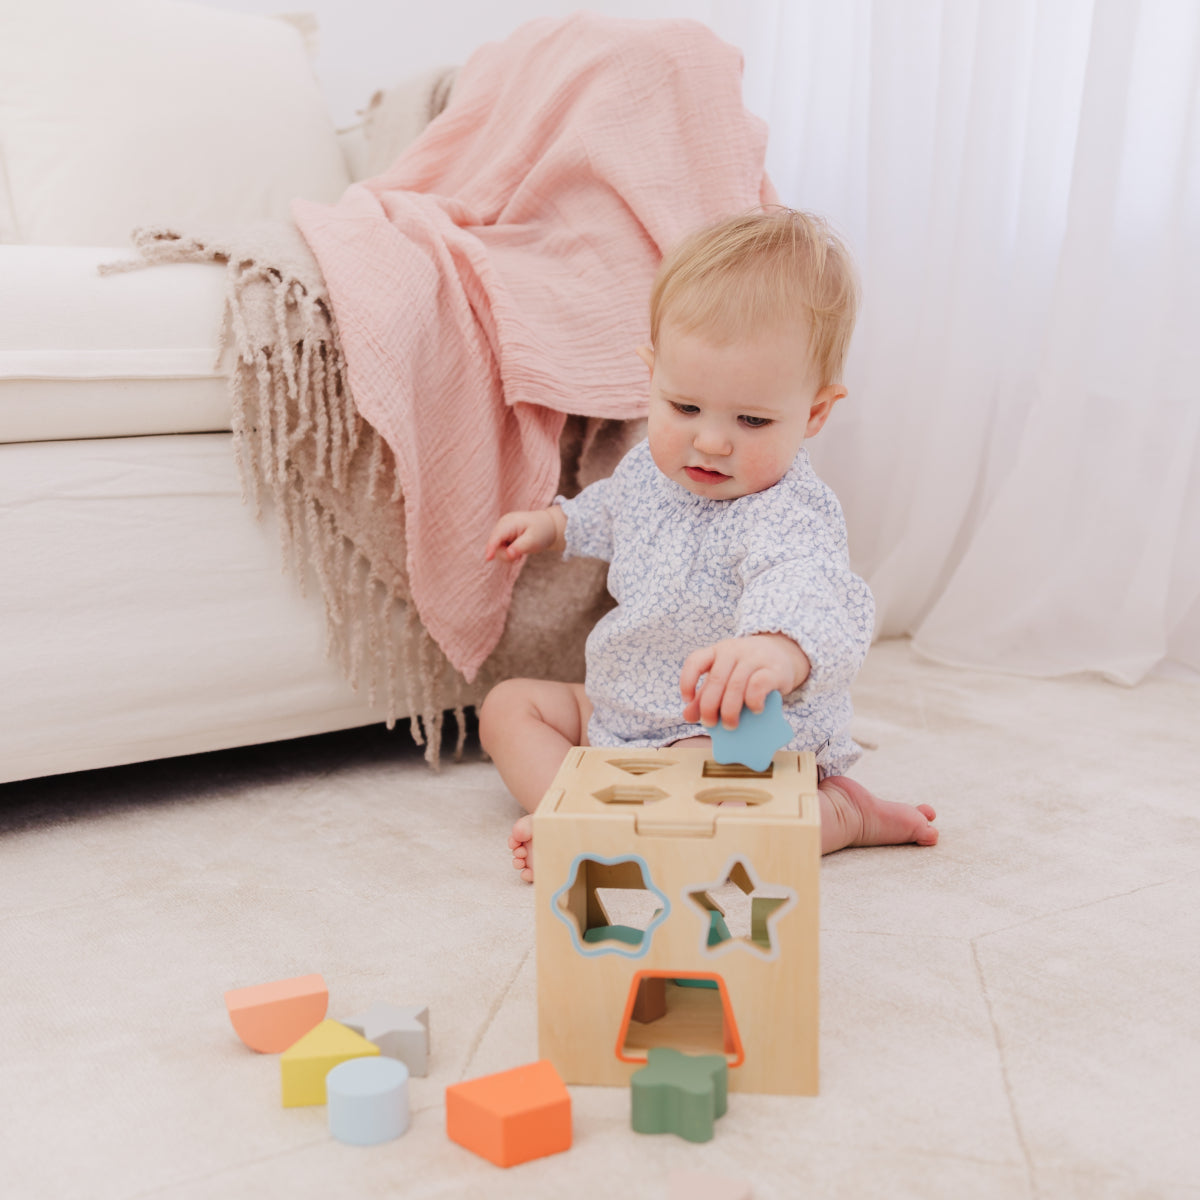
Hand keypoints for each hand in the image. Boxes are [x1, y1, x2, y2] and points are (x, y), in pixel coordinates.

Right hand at [484, 506, 564, 562]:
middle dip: (506, 554)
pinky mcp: (504, 536)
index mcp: (508, 523)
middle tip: (520, 557)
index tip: (488, 559)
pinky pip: (501, 548)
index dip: (491, 548)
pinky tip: (519, 551)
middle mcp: (502, 524)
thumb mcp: (533, 540)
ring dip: (508, 555)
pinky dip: (509, 553)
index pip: (496, 537)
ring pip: (497, 549)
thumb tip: (509, 554)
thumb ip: (520, 547)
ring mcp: (502, 530)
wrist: (548, 526)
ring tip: (521, 553)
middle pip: (495, 545)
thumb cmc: (542, 531)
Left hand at [680, 634, 810, 728]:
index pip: (695, 661)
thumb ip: (705, 695)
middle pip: (716, 680)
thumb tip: (688, 716)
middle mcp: (733, 651)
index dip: (687, 681)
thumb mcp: (724, 677)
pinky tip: (754, 710)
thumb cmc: (746, 671)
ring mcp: (754, 658)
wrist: (781, 654)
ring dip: (729, 710)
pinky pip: (758, 685)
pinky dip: (753, 701)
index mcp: (716, 651)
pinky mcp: (773, 669)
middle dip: (709, 706)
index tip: (687, 699)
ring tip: (730, 725)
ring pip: (736, 685)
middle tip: (710, 724)